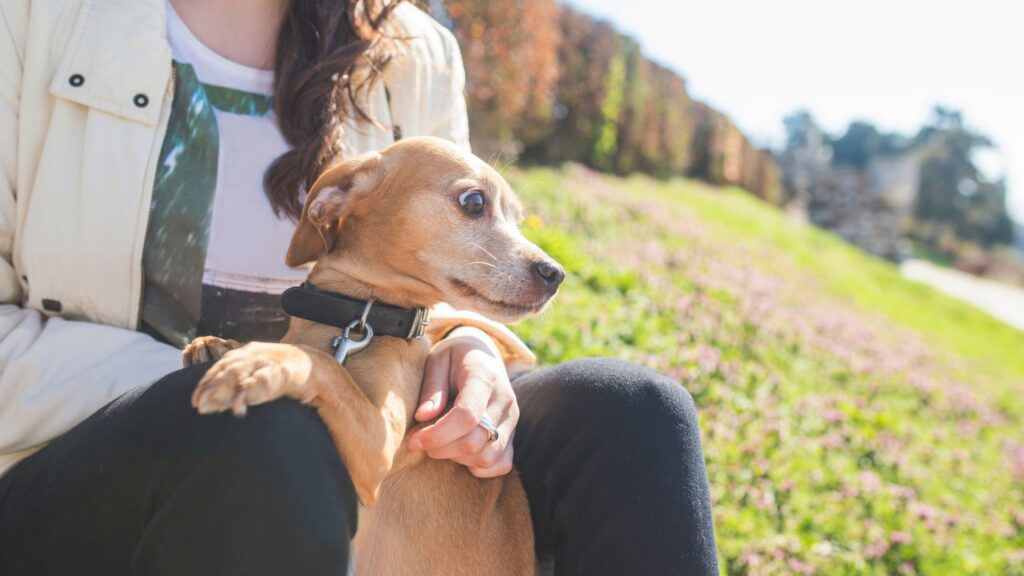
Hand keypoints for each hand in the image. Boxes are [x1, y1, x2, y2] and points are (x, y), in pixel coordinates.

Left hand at [407, 326, 517, 477]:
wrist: (483, 353)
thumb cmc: (454, 357)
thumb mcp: (436, 360)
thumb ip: (432, 389)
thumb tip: (422, 418)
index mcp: (484, 377)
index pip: (467, 416)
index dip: (437, 435)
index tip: (413, 440)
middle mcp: (504, 400)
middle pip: (475, 441)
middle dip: (441, 449)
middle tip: (420, 441)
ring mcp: (512, 419)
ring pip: (487, 457)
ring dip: (458, 458)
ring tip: (440, 444)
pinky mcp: (513, 434)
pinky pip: (501, 464)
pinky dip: (478, 466)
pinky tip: (460, 453)